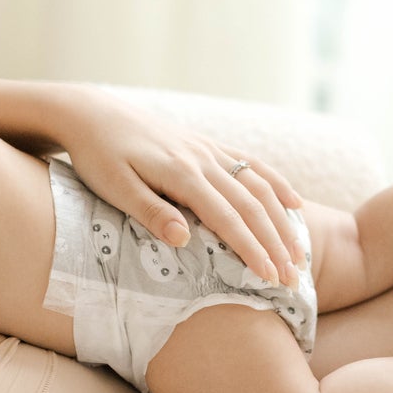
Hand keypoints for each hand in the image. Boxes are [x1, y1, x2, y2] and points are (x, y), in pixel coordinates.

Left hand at [54, 89, 305, 284]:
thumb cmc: (97, 156)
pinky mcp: (208, 144)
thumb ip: (150, 211)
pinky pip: (252, 164)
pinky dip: (278, 184)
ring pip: (259, 185)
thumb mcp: (114, 187)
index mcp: (181, 173)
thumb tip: (184, 239)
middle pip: (252, 205)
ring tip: (300, 253)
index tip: (269, 278)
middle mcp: (203, 159)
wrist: (92, 114)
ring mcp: (209, 149)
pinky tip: (296, 204)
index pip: (227, 218)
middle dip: (276, 243)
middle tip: (293, 278)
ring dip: (283, 221)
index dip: (251, 249)